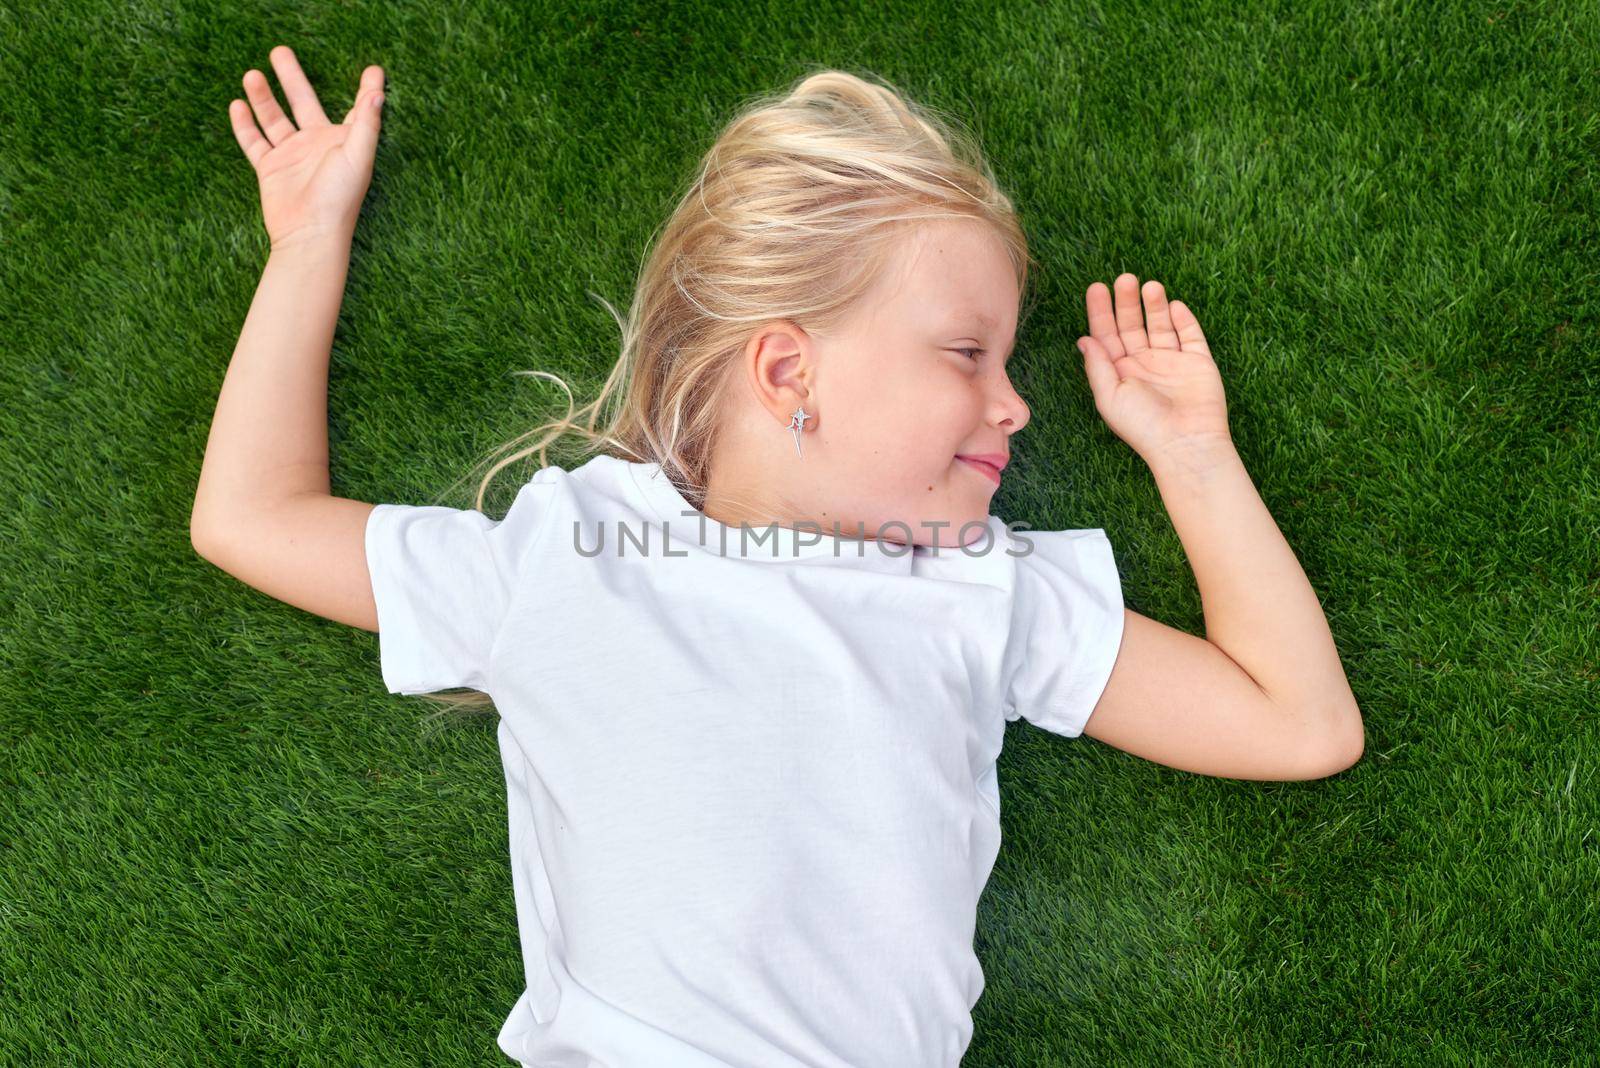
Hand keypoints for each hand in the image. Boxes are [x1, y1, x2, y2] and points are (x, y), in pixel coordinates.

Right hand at [228, 45, 385, 251]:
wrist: (309, 235)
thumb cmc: (339, 199)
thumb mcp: (357, 157)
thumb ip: (366, 124)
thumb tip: (378, 93)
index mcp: (344, 142)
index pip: (357, 110)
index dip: (366, 91)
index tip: (373, 69)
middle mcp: (317, 145)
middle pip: (303, 101)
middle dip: (292, 76)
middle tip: (280, 50)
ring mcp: (292, 156)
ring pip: (274, 118)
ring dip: (263, 96)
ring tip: (252, 73)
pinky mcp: (270, 169)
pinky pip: (254, 141)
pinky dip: (245, 124)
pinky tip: (237, 104)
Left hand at [1076, 273, 1232, 468]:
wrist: (1186, 444)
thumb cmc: (1143, 426)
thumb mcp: (1110, 396)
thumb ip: (1098, 366)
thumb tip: (1083, 339)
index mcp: (1119, 373)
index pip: (1106, 335)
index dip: (1100, 312)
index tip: (1097, 288)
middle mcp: (1144, 365)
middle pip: (1132, 325)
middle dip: (1127, 302)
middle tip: (1124, 278)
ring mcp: (1172, 362)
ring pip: (1160, 325)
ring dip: (1154, 305)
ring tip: (1149, 286)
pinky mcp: (1198, 363)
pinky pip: (1191, 335)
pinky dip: (1184, 319)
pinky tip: (1174, 304)